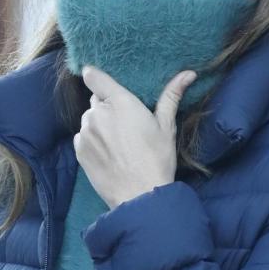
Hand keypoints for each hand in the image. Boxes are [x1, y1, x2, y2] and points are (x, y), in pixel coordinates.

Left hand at [74, 65, 196, 208]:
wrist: (139, 195)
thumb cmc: (157, 159)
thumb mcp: (167, 126)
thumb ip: (172, 96)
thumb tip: (188, 73)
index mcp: (119, 101)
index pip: (94, 77)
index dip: (95, 76)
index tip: (100, 80)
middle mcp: (98, 113)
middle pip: (96, 101)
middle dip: (107, 107)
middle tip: (125, 124)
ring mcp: (86, 132)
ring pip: (89, 120)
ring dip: (99, 125)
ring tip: (118, 143)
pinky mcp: (79, 150)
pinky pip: (83, 138)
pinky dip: (92, 142)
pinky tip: (109, 154)